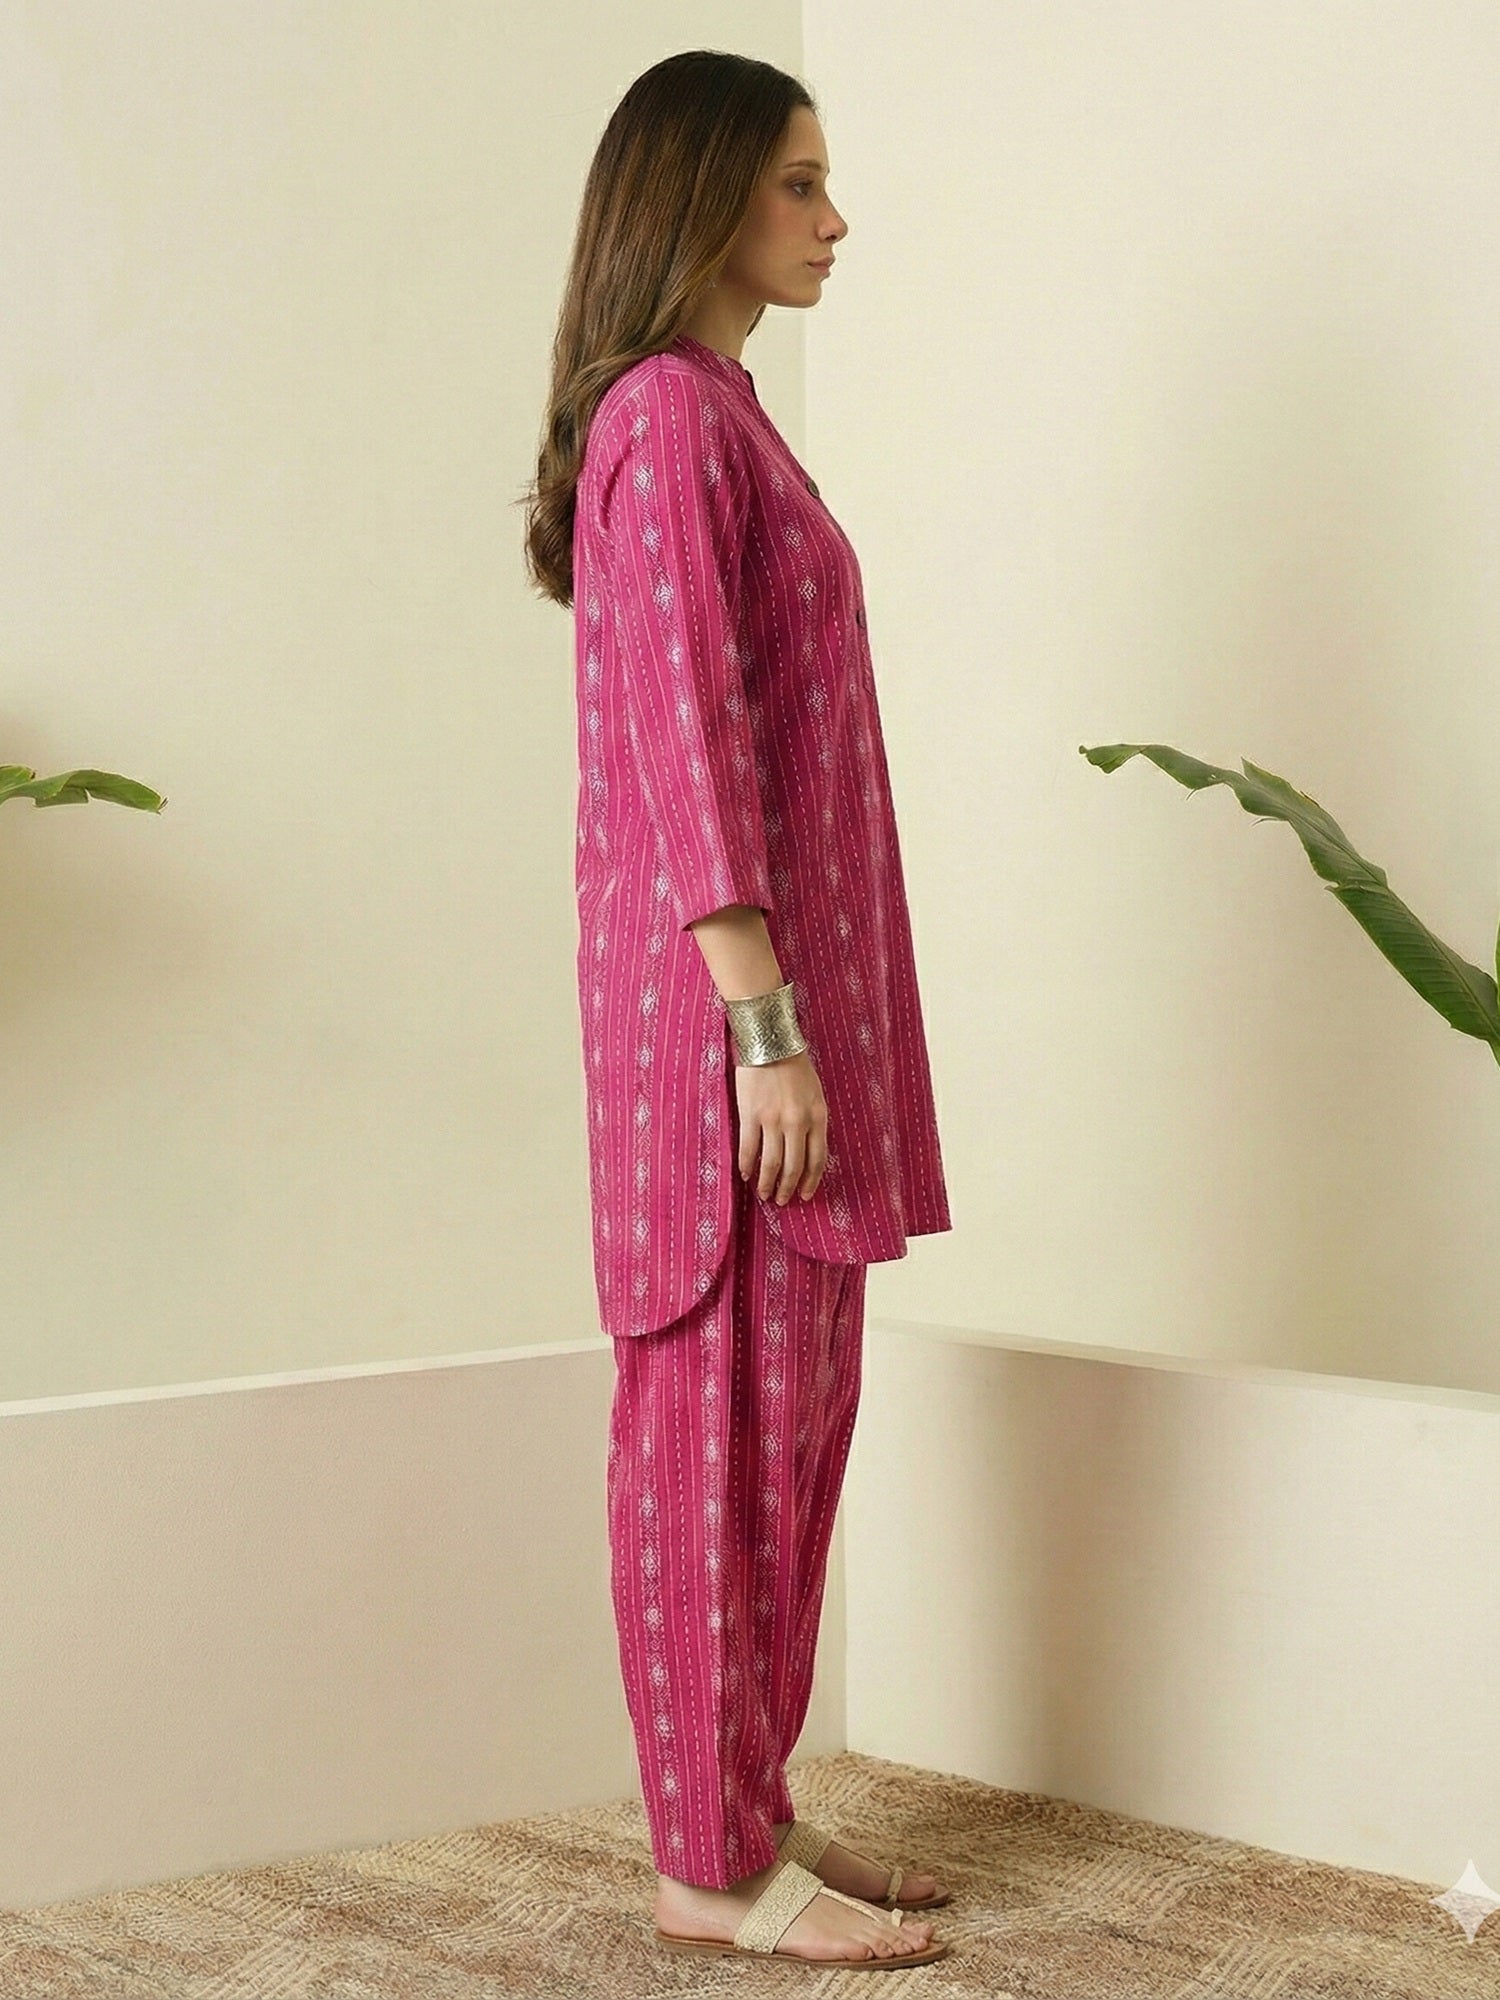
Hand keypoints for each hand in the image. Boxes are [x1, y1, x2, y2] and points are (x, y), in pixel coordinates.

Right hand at [734, 1048, 828, 1203]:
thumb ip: (812, 1120)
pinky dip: (746, 1165)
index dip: (810, 1181)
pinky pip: (749, 1148)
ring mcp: (773, 1120)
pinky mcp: (750, 1114)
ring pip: (771, 1163)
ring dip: (768, 1183)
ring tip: (765, 1195)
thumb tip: (805, 1149)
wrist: (770, 1041)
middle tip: (783, 1201)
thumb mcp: (815, 1093)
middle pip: (794, 1166)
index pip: (818, 1159)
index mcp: (818, 1116)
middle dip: (788, 1188)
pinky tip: (745, 1174)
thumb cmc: (794, 1064)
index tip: (805, 1195)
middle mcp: (797, 1122)